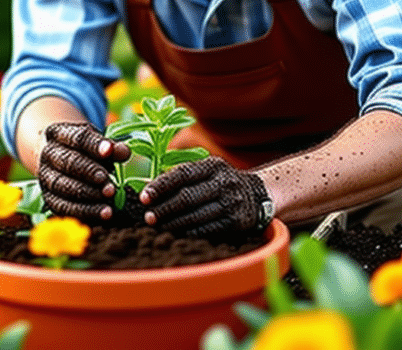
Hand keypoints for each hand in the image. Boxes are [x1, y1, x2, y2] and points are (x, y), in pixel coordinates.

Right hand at [38, 122, 130, 222]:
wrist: (58, 161)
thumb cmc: (83, 150)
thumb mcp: (96, 142)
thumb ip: (111, 147)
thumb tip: (124, 152)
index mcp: (58, 134)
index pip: (77, 138)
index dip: (94, 145)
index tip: (109, 151)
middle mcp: (48, 154)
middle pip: (68, 162)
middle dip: (90, 172)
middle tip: (110, 183)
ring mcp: (45, 177)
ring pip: (63, 187)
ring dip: (88, 195)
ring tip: (110, 199)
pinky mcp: (49, 198)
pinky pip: (64, 208)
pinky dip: (85, 212)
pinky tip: (103, 213)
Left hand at [139, 157, 272, 237]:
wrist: (258, 195)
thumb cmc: (220, 183)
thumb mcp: (208, 171)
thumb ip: (183, 177)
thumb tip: (148, 189)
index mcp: (213, 166)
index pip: (182, 174)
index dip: (160, 186)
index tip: (143, 197)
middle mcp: (224, 182)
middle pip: (187, 196)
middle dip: (164, 208)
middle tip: (147, 217)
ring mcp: (231, 202)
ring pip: (196, 215)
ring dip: (173, 223)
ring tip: (157, 227)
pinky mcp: (236, 222)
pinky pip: (207, 229)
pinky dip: (189, 233)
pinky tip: (176, 234)